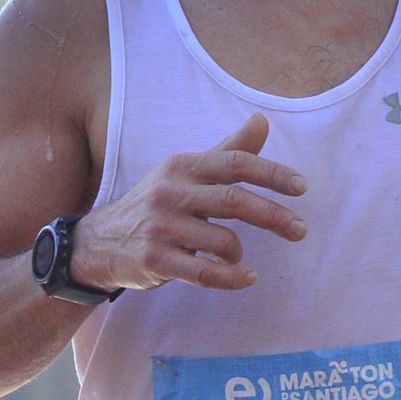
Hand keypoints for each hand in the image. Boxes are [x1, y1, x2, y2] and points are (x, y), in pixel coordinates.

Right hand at [73, 112, 305, 294]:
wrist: (99, 242)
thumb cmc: (155, 205)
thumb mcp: (184, 173)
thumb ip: (226, 151)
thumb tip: (262, 121)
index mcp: (182, 166)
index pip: (234, 163)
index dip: (272, 174)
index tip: (301, 188)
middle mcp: (170, 192)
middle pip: (233, 200)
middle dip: (273, 216)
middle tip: (300, 230)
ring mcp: (161, 227)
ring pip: (222, 240)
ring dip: (239, 252)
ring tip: (237, 257)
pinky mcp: (154, 260)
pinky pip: (204, 273)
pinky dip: (231, 277)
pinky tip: (246, 277)